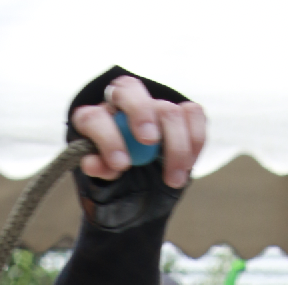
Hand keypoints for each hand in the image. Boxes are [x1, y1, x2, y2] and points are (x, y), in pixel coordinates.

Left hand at [70, 75, 205, 189]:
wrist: (141, 191)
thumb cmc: (117, 183)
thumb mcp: (105, 181)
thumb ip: (99, 170)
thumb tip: (91, 163)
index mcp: (95, 120)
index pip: (95, 118)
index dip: (108, 138)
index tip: (122, 165)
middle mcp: (122, 103)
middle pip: (129, 90)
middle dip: (141, 113)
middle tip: (150, 142)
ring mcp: (153, 106)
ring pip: (168, 110)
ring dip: (176, 147)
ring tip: (174, 180)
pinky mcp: (180, 113)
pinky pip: (194, 113)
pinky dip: (195, 140)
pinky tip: (189, 165)